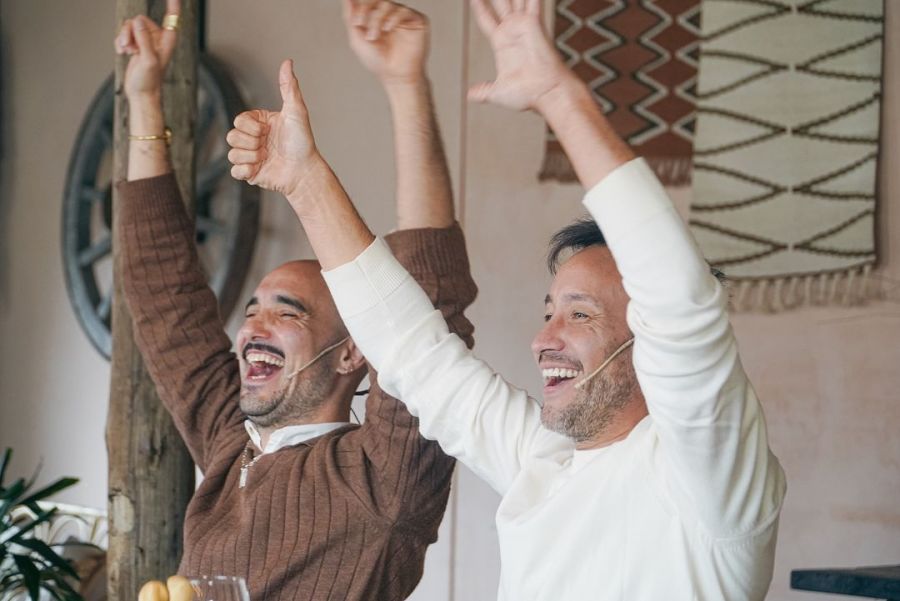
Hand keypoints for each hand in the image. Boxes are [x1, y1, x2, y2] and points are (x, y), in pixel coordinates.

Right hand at [115, 0, 179, 100]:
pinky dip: (120, 43)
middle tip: (129, 48)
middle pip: (139, 20)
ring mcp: (146, 40)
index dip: (173, 4)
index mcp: (167, 40)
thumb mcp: (148, 59)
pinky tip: (123, 53)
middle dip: (130, 32)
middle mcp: (157, 37)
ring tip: (126, 52)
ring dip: (124, 38)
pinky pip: (124, 34)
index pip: (173, 17)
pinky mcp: (136, 44)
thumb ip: (144, 39)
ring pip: (129, 26)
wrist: (141, 93)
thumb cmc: (149, 80)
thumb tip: (139, 21)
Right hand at [227, 60, 319, 197]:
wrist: (304, 171)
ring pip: (231, 154)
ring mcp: (250, 156)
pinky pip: (234, 171)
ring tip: (266, 158)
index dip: (251, 127)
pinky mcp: (250, 173)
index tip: (268, 131)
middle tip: (267, 146)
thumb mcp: (296, 111)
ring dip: (251, 156)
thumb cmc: (302, 142)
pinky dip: (246, 170)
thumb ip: (289, 86)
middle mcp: (253, 138)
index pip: (238, 120)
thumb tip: (288, 61)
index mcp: (259, 123)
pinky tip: (259, 169)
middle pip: (231, 136)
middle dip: (251, 142)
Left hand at [343, 0, 428, 84]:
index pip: (368, 2)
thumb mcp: (357, 38)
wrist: (395, 76)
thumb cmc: (378, 61)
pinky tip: (388, 29)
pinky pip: (404, 11)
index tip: (356, 22)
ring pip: (388, 5)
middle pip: (377, 0)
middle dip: (366, 10)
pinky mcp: (417, 21)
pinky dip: (393, 18)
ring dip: (377, 19)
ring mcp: (404, 17)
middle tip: (360, 24)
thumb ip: (351, 17)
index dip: (361, 7)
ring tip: (373, 36)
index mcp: (377, 17)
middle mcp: (391, 15)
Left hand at [468, 0, 572, 111]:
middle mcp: (513, 30)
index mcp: (502, 43)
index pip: (486, 18)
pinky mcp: (533, 22)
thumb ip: (484, 91)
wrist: (546, 93)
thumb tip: (471, 95)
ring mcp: (523, 24)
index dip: (478, 6)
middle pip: (500, 2)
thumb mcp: (497, 92)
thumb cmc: (526, 95)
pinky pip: (531, 1)